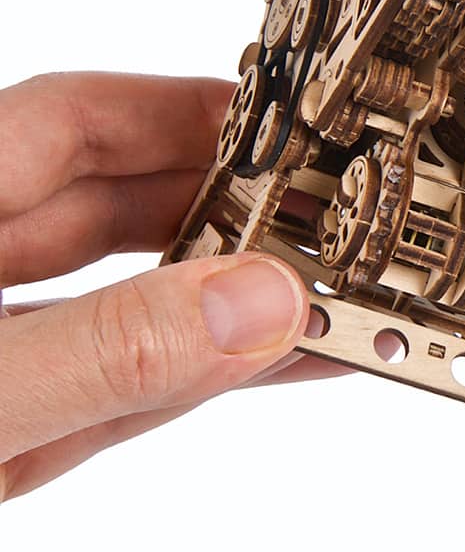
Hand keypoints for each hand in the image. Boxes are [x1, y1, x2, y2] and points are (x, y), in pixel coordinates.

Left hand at [0, 72, 330, 503]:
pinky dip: (205, 378)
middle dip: (239, 210)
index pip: (75, 125)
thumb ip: (107, 350)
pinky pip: (121, 392)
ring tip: (340, 296)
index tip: (298, 128)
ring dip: (238, 304)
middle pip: (117, 211)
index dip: (191, 114)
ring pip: (130, 310)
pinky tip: (285, 362)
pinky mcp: (8, 438)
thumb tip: (257, 302)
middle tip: (344, 218)